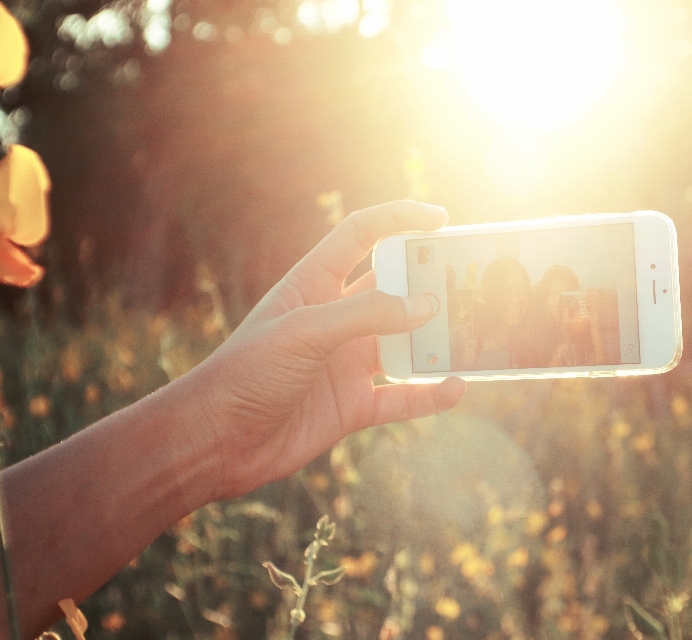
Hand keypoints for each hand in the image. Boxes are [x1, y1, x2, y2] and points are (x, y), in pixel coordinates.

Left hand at [181, 201, 465, 499]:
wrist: (216, 442)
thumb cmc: (246, 373)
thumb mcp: (304, 331)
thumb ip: (366, 314)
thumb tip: (426, 306)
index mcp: (314, 285)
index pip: (361, 236)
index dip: (399, 220)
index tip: (441, 220)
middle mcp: (335, 320)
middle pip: (393, 290)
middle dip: (430, 284)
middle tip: (471, 283)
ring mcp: (345, 363)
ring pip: (405, 345)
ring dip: (435, 342)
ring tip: (474, 337)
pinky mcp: (352, 406)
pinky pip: (401, 399)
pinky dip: (429, 396)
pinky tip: (454, 389)